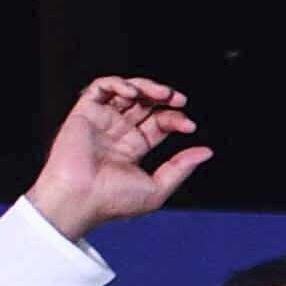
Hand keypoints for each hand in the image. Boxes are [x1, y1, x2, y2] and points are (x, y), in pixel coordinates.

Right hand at [20, 75, 207, 235]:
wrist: (79, 200)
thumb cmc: (113, 201)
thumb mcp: (157, 188)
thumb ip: (181, 168)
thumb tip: (207, 151)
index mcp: (133, 148)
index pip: (160, 123)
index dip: (176, 119)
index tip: (189, 126)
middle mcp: (116, 133)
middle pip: (145, 104)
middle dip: (164, 97)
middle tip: (179, 100)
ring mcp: (100, 122)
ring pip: (125, 91)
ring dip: (146, 86)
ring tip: (162, 93)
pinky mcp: (83, 114)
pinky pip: (99, 88)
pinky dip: (117, 83)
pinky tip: (133, 92)